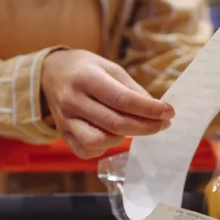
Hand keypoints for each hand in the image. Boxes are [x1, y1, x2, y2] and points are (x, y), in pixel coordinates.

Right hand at [41, 49, 173, 158]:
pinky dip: (104, 147)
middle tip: (163, 124)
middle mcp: (72, 100)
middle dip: (146, 127)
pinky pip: (86, 151)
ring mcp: (65, 120)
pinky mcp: (63, 134)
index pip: (123, 100)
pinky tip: (112, 134)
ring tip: (132, 127)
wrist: (50, 73)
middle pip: (115, 123)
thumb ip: (132, 90)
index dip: (150, 109)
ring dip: (123, 138)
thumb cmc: (85, 69)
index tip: (169, 112)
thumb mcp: (110, 68)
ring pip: (99, 141)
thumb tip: (156, 110)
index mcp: (86, 78)